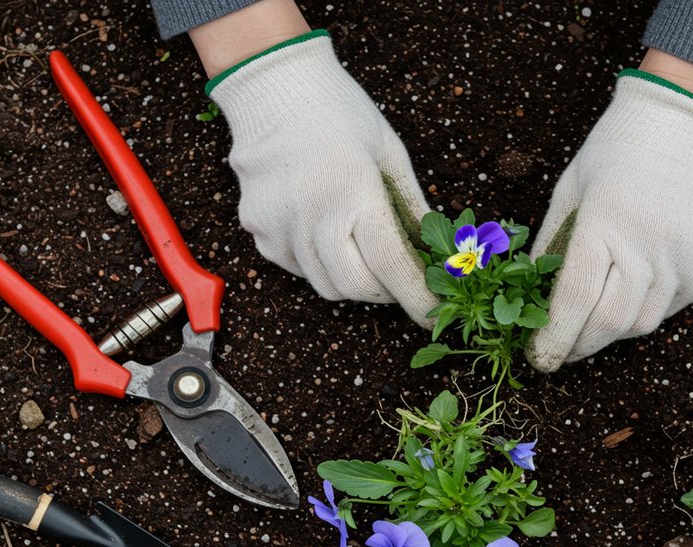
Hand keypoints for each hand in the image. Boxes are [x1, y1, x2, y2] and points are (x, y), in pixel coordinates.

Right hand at [202, 26, 435, 322]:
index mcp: (354, 193)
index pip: (391, 265)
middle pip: (357, 286)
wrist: (271, 86)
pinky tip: (325, 234)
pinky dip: (318, 265)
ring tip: (364, 254)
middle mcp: (313, 217)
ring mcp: (280, 227)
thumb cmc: (339, 112)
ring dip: (353, 282)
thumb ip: (412, 206)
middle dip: (386, 292)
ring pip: (325, 285)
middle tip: (401, 279)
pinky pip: (296, 268)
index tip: (433, 315)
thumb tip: (436, 250)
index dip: (416, 296)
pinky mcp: (257, 230)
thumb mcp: (389, 152)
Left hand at [527, 64, 692, 371]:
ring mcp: (684, 258)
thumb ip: (551, 244)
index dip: (555, 338)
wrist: (683, 122)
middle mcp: (648, 246)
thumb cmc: (614, 151)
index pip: (576, 301)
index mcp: (604, 224)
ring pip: (642, 324)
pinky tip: (632, 290)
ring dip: (611, 332)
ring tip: (592, 324)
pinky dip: (646, 310)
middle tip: (560, 351)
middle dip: (579, 346)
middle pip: (609, 323)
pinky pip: (671, 307)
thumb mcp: (568, 190)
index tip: (538, 358)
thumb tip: (533, 298)